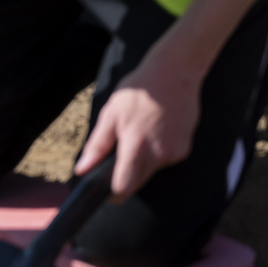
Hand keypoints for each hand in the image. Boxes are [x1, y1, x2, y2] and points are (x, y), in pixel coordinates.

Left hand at [77, 50, 201, 199]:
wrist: (174, 72)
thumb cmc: (139, 90)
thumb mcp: (111, 113)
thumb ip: (97, 145)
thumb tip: (82, 170)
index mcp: (136, 146)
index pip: (124, 187)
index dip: (113, 193)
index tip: (107, 191)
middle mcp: (158, 154)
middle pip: (138, 181)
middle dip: (127, 175)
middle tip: (121, 151)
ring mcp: (174, 153)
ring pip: (152, 170)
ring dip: (143, 162)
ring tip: (141, 132)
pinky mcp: (185, 149)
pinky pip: (166, 160)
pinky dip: (158, 152)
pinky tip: (156, 131)